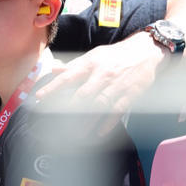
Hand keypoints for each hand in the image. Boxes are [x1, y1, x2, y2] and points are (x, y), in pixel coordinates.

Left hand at [35, 34, 164, 134]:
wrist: (146, 51)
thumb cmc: (115, 55)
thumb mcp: (93, 55)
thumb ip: (73, 65)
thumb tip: (53, 69)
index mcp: (90, 64)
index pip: (68, 77)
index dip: (52, 87)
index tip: (39, 97)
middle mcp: (102, 75)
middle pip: (83, 94)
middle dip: (68, 109)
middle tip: (56, 123)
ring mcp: (116, 86)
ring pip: (99, 105)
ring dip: (87, 120)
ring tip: (76, 134)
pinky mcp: (130, 94)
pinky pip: (118, 111)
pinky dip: (109, 123)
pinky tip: (100, 133)